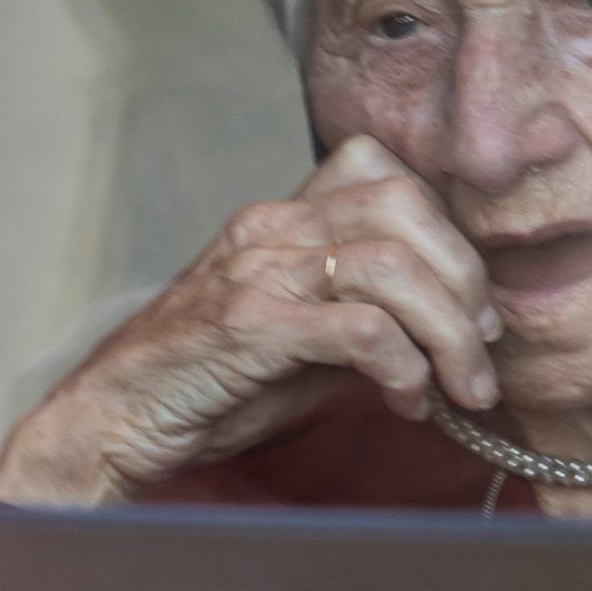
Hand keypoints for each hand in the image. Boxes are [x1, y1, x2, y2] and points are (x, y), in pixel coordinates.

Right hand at [0, 136, 502, 503]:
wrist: (112, 419)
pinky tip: (406, 401)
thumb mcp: (296, 341)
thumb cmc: (200, 385)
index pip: (380, 170)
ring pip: (393, 265)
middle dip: (464, 277)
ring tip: (460, 388)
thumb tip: (446, 337)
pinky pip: (361, 328)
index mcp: (278, 220)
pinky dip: (404, 367)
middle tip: (480, 344)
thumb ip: (359, 321)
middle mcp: (269, 228)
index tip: (464, 298)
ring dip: (448, 333)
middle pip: (403, 204)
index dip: (441, 226)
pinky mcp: (250, 325)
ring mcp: (257, 271)